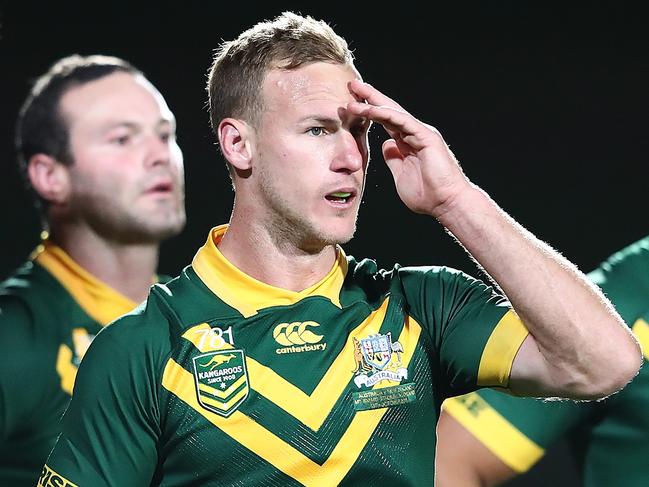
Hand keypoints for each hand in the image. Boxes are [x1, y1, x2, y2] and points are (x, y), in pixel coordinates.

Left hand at [347, 79, 470, 216]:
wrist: (446, 203)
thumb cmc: (427, 195)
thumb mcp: (400, 175)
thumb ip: (393, 159)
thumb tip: (386, 146)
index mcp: (408, 142)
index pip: (385, 121)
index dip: (369, 112)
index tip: (351, 104)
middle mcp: (415, 134)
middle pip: (388, 110)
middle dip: (370, 97)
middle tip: (352, 84)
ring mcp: (421, 133)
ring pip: (393, 112)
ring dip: (372, 102)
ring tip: (354, 92)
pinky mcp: (426, 136)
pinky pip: (402, 121)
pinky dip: (385, 113)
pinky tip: (370, 109)